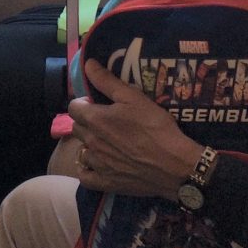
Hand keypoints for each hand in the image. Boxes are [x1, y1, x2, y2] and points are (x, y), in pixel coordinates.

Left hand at [67, 59, 204, 197]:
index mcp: (96, 120)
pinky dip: (88, 170)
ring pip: (82, 151)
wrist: (174, 164)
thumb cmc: (155, 127)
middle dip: (86, 122)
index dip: (83, 103)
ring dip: (89, 145)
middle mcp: (92, 142)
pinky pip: (85, 177)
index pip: (73, 107)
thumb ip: (107, 81)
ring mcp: (98, 164)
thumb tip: (87, 64)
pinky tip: (98, 165)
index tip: (97, 103)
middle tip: (105, 121)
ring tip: (106, 142)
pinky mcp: (106, 183)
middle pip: (77, 128)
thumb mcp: (133, 98)